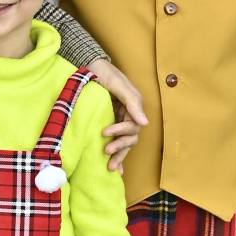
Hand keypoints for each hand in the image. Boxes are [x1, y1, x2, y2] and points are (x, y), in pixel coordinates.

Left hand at [88, 58, 145, 172]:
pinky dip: (118, 155)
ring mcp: (119, 119)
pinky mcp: (109, 122)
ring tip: (110, 167)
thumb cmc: (105, 73)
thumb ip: (132, 102)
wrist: (90, 66)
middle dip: (121, 147)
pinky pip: (116, 141)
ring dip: (120, 155)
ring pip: (125, 143)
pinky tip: (116, 169)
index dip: (121, 132)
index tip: (105, 132)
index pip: (133, 126)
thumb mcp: (119, 85)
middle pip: (131, 138)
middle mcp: (129, 115)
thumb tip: (145, 123)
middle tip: (107, 153)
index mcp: (134, 106)